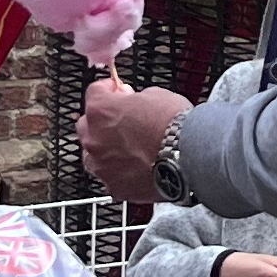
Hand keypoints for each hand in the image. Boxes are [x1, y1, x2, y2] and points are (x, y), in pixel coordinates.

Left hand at [78, 77, 194, 202]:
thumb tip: (132, 103)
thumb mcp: (156, 95)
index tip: (117, 92)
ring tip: (129, 147)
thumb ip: (134, 99)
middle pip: (86, 124)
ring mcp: (101, 165)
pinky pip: (110, 176)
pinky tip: (137, 166)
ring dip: (106, 148)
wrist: (189, 156)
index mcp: (101, 110)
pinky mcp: (114, 187)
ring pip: (93, 154)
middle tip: (124, 120)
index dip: (109, 90)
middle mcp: (94, 138)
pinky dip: (119, 171)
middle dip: (102, 121)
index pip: (94, 92)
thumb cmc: (175, 125)